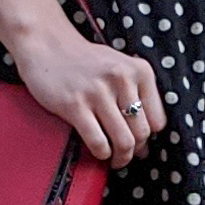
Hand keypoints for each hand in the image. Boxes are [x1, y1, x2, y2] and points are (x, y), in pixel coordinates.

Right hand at [12, 24, 165, 165]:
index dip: (149, 136)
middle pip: (142, 133)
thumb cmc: (85, 60)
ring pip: (123, 141)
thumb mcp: (120, 66)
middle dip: (135, 150)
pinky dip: (101, 153)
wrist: (47, 44)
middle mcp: (122, 79)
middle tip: (125, 155)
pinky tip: (98, 151)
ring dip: (120, 157)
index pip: (158, 119)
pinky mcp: (75, 105)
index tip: (138, 142)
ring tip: (114, 159)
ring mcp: (98, 92)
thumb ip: (136, 95)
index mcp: (139, 70)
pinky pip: (98, 141)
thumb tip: (144, 142)